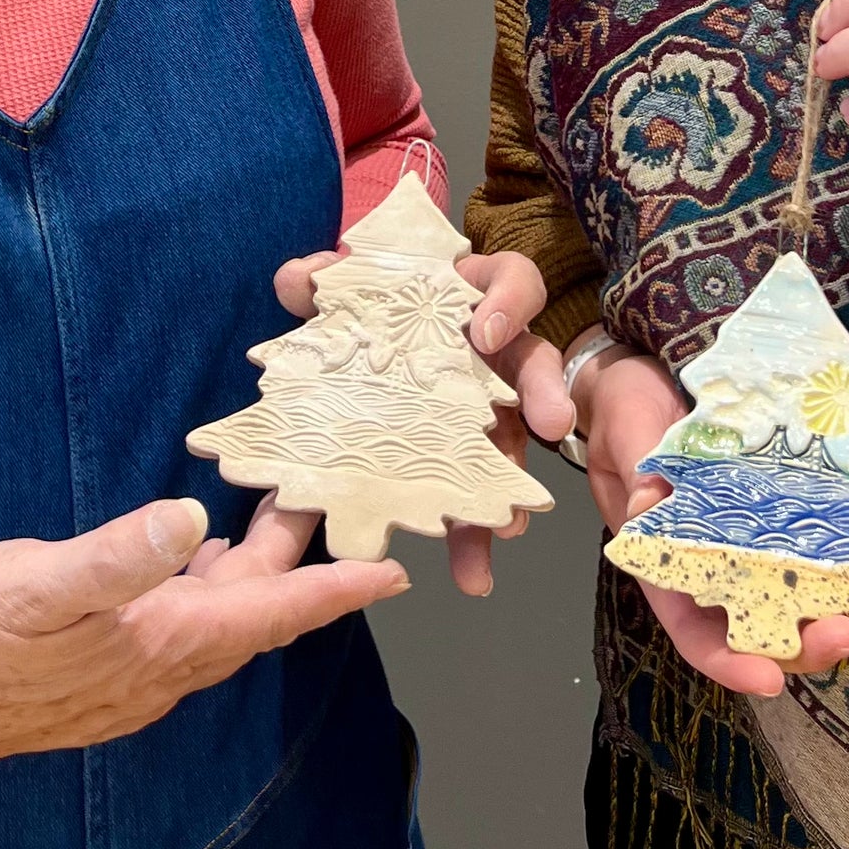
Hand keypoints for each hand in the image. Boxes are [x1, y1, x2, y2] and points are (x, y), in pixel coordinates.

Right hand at [0, 492, 405, 774]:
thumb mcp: (39, 582)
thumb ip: (117, 554)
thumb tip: (187, 520)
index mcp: (156, 643)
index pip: (269, 616)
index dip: (335, 591)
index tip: (395, 573)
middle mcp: (155, 669)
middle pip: (250, 610)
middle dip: (294, 556)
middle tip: (323, 491)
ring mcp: (128, 676)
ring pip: (218, 619)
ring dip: (252, 570)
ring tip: (272, 508)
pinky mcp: (100, 668)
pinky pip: (180, 627)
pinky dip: (207, 586)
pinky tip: (197, 552)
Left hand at [275, 243, 571, 595]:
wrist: (377, 339)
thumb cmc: (378, 303)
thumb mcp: (352, 285)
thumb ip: (326, 278)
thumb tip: (295, 281)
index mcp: (474, 297)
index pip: (512, 280)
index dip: (506, 300)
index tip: (485, 330)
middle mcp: (499, 351)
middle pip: (535, 363)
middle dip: (545, 392)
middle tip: (553, 424)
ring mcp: (491, 406)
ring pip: (515, 441)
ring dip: (510, 485)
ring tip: (508, 530)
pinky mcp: (473, 455)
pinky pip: (482, 492)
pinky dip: (475, 532)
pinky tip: (472, 569)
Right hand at [573, 343, 848, 696]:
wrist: (645, 364)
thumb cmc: (624, 404)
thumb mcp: (624, 429)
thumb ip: (637, 468)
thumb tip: (647, 509)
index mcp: (662, 559)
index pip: (694, 630)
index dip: (729, 661)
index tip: (768, 679)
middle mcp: (710, 559)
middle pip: (757, 625)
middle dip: (802, 643)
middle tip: (846, 631)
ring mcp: (747, 534)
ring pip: (792, 593)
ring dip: (830, 607)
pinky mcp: (776, 503)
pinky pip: (809, 540)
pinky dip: (840, 558)